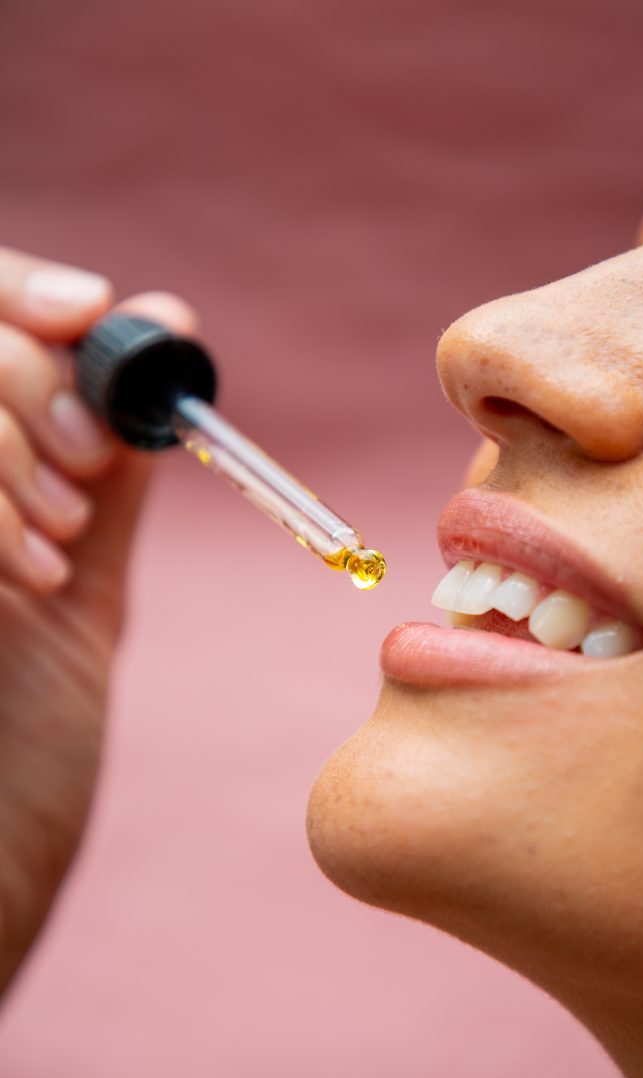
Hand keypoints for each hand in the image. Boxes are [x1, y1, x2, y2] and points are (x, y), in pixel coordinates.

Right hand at [0, 247, 196, 994]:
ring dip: (11, 445)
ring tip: (56, 548)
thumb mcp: (79, 591)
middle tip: (93, 475)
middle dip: (32, 384)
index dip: (22, 291)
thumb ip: (111, 466)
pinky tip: (25, 575)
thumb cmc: (21, 759)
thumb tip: (167, 322)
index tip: (92, 316)